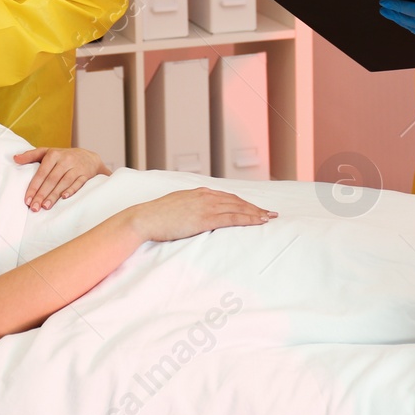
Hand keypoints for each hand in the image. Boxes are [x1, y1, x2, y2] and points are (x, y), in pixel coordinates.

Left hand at [15, 146, 110, 210]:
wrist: (89, 157)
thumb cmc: (63, 156)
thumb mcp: (48, 152)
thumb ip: (31, 155)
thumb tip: (15, 158)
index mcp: (53, 154)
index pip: (41, 173)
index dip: (34, 187)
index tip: (27, 199)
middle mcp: (65, 160)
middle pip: (51, 179)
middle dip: (42, 194)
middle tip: (34, 208)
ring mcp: (76, 167)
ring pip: (64, 182)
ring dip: (54, 195)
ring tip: (45, 207)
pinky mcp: (86, 174)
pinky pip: (78, 183)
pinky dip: (72, 190)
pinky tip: (64, 198)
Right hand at [127, 188, 276, 242]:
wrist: (145, 218)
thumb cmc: (156, 217)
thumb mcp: (176, 207)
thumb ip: (189, 209)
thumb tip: (195, 217)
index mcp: (198, 193)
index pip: (227, 197)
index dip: (242, 202)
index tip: (254, 207)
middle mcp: (205, 196)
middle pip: (236, 201)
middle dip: (254, 207)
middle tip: (269, 213)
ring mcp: (206, 206)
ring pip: (238, 208)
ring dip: (255, 212)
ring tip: (268, 218)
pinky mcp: (205, 218)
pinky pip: (232, 217)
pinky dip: (248, 218)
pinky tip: (258, 221)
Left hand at [379, 0, 414, 47]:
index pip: (408, 9)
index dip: (395, 5)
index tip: (383, 2)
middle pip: (408, 21)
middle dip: (394, 15)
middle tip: (383, 9)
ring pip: (414, 29)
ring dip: (403, 22)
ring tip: (392, 15)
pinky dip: (414, 28)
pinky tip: (408, 23)